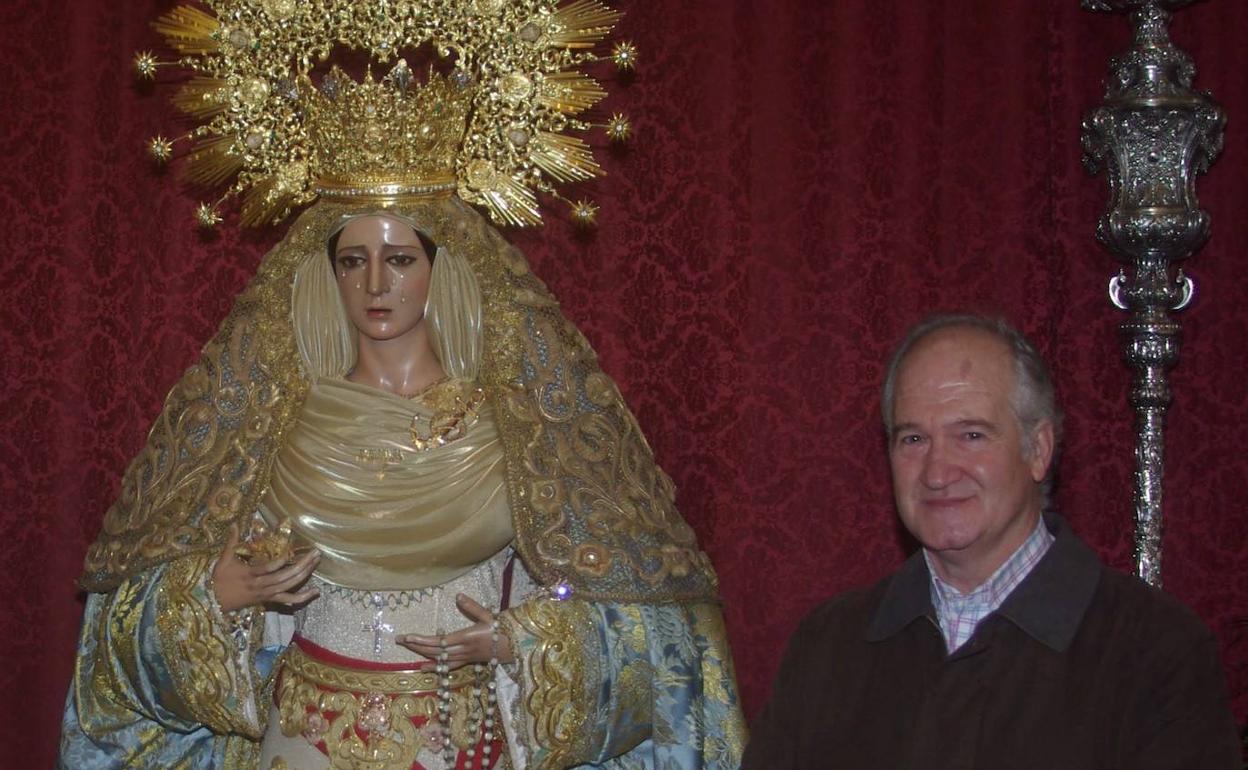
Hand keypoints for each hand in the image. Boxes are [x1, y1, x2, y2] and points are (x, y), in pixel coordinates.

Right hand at [211, 523, 320, 612]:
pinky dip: (303, 597)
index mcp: (249, 574)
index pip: (267, 569)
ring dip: (305, 575)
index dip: (279, 563)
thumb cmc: (219, 579)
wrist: (214, 602)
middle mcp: (260, 586)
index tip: (289, 554)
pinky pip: (289, 601)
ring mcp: (266, 594)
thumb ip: (232, 542)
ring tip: (316, 562)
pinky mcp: (269, 600)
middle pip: (284, 577)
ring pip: (289, 586)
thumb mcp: (224, 560)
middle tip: (316, 553)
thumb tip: (235, 523)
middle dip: (302, 565)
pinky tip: (316, 591)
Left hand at [395, 593, 513, 669]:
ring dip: (422, 654)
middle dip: (416, 646)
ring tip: (407, 649)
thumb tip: (458, 596)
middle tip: (399, 640)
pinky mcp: (468, 661)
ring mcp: (465, 657)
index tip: (407, 637)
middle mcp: (463, 650)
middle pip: (435, 651)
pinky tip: (423, 667)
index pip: (439, 641)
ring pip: (439, 659)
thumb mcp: (489, 615)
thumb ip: (472, 607)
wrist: (518, 646)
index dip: (422, 640)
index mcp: (467, 637)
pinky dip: (435, 666)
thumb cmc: (504, 629)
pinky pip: (448, 666)